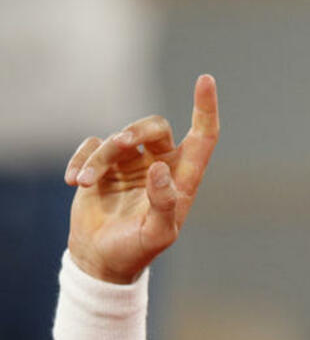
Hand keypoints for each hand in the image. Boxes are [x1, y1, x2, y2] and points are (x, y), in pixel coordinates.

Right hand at [64, 75, 219, 283]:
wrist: (101, 259)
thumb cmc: (137, 249)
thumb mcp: (157, 233)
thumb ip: (164, 203)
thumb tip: (159, 169)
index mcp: (183, 178)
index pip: (203, 137)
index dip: (205, 108)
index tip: (205, 79)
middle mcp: (160, 165)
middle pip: (156, 127)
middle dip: (138, 130)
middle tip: (122, 144)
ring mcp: (131, 163)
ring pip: (119, 138)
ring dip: (101, 157)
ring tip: (83, 182)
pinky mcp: (103, 165)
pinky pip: (92, 146)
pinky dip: (83, 160)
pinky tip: (74, 180)